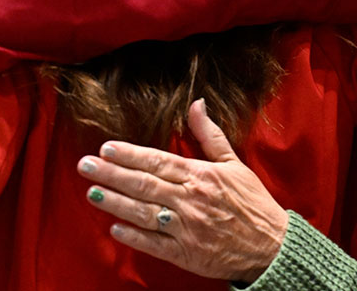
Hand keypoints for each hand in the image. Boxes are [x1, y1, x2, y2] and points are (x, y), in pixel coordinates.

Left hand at [78, 99, 286, 282]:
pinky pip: (154, 244)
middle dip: (111, 174)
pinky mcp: (186, 254)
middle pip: (144, 184)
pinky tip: (114, 228)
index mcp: (201, 175)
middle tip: (84, 165)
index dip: (130, 154)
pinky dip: (134, 236)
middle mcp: (190, 200)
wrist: (272, 247)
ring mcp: (187, 228)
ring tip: (91, 192)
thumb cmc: (252, 204)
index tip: (106, 147)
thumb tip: (197, 103)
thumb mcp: (234, 164)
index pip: (158, 161)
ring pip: (143, 213)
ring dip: (115, 202)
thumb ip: (209, 134)